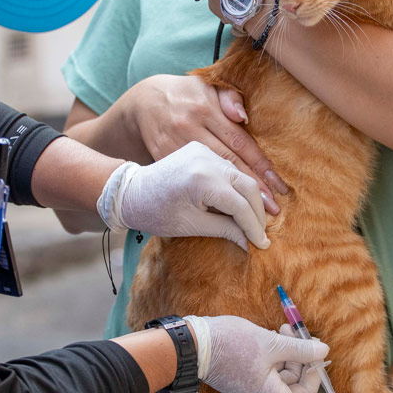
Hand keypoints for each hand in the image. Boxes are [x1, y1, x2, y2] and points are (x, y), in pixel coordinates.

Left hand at [98, 141, 268, 249]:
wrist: (130, 191)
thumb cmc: (155, 213)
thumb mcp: (192, 225)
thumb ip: (225, 230)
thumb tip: (251, 241)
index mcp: (202, 180)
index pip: (240, 205)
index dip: (254, 226)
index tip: (262, 244)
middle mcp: (207, 159)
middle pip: (248, 185)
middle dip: (258, 211)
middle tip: (262, 233)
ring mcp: (204, 150)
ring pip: (241, 175)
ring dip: (251, 197)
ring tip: (256, 220)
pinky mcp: (202, 149)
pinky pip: (229, 167)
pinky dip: (239, 185)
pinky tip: (242, 202)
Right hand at [128, 74, 287, 212]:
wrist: (143, 103)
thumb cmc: (184, 95)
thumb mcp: (206, 87)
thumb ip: (229, 98)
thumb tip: (243, 116)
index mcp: (205, 110)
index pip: (240, 143)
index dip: (260, 166)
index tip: (278, 186)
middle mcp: (190, 128)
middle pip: (229, 163)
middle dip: (254, 187)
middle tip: (272, 208)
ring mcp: (174, 145)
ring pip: (209, 176)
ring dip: (233, 198)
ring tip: (254, 216)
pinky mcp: (163, 158)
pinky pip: (189, 181)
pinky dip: (207, 198)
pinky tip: (224, 211)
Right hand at [186, 315, 346, 392]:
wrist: (195, 345)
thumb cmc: (231, 345)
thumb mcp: (271, 343)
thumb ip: (301, 350)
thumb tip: (324, 353)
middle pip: (300, 392)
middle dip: (308, 365)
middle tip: (308, 339)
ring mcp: (256, 391)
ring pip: (287, 378)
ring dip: (293, 354)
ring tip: (288, 328)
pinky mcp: (249, 380)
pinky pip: (274, 373)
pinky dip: (281, 356)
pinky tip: (278, 334)